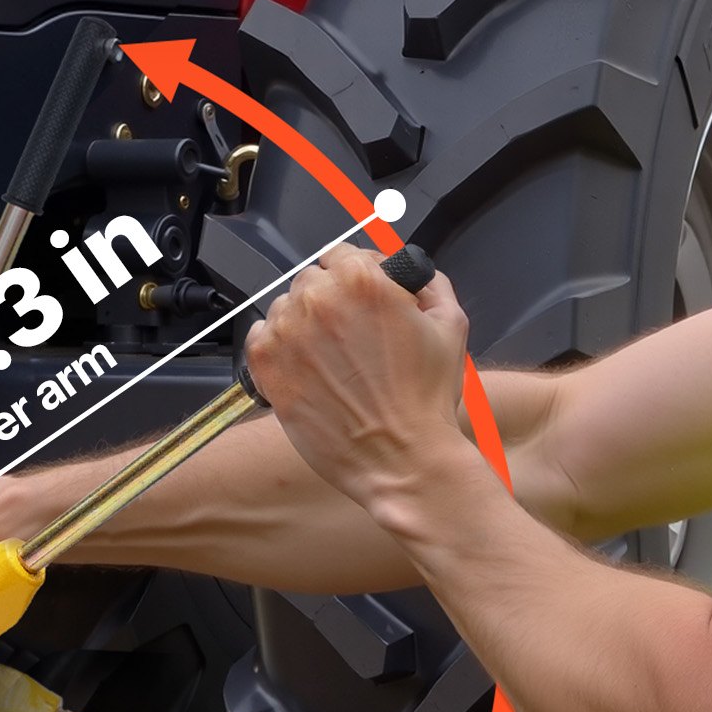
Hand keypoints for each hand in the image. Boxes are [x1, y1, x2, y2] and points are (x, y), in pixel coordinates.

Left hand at [242, 244, 469, 514]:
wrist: (400, 457)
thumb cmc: (426, 398)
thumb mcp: (451, 326)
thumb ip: (431, 284)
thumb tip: (415, 272)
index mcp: (362, 281)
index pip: (342, 254)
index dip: (357, 274)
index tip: (363, 296)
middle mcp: (318, 299)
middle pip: (312, 280)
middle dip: (331, 299)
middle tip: (351, 334)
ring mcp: (287, 332)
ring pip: (285, 307)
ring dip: (303, 323)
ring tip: (330, 358)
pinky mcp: (266, 365)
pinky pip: (260, 336)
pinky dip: (278, 347)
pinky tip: (306, 368)